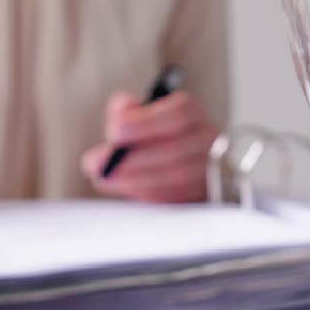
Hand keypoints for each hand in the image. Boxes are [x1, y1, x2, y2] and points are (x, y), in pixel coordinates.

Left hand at [81, 88, 216, 203]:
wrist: (175, 165)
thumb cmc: (151, 138)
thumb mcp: (137, 115)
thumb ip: (126, 111)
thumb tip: (118, 123)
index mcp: (192, 114)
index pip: (179, 114)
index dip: (145, 124)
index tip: (114, 134)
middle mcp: (208, 140)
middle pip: (175, 149)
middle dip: (131, 159)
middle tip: (97, 165)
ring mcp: (213, 170)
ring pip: (178, 176)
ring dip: (136, 179)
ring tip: (106, 178)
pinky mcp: (205, 196)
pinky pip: (180, 198)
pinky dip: (149, 194)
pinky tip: (127, 188)